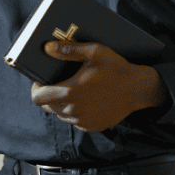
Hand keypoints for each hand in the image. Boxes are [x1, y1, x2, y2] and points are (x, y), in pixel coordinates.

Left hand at [30, 41, 163, 132]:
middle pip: (47, 107)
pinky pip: (74, 120)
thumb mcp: (93, 52)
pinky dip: (74, 111)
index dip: (35, 88)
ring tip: (71, 88)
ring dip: (60, 103)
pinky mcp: (92, 126)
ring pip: (60, 114)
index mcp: (70, 92)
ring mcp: (83, 121)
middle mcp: (74, 110)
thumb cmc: (116, 68)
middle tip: (56, 82)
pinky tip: (84, 98)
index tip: (40, 80)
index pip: (38, 98)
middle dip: (48, 95)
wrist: (138, 88)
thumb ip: (67, 50)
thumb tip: (47, 48)